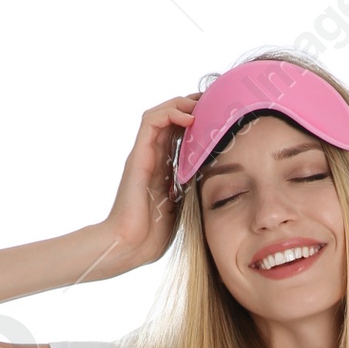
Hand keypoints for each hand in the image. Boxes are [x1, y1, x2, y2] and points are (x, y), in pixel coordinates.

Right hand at [100, 97, 198, 273]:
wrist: (130, 246)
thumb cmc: (152, 236)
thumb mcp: (182, 206)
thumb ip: (191, 189)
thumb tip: (214, 179)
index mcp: (163, 169)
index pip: (179, 134)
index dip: (197, 121)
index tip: (218, 116)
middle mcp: (152, 157)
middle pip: (169, 119)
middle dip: (191, 105)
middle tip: (213, 102)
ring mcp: (143, 155)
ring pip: (160, 113)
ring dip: (181, 104)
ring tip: (202, 104)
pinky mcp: (137, 155)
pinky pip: (151, 121)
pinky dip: (170, 113)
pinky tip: (190, 118)